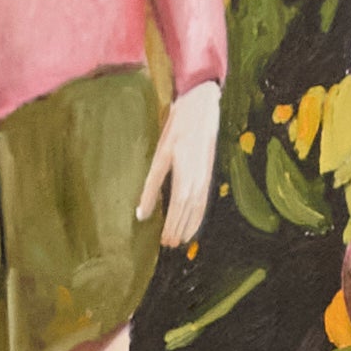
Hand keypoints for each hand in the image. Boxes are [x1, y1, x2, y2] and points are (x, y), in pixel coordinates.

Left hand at [136, 76, 221, 252]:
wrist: (202, 105)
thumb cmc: (177, 126)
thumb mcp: (161, 153)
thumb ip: (152, 184)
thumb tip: (141, 213)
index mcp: (184, 173)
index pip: (177, 207)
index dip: (171, 225)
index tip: (163, 240)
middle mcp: (198, 178)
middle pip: (188, 211)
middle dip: (179, 229)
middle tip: (169, 245)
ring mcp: (206, 176)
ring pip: (198, 208)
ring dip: (190, 225)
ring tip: (181, 240)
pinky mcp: (209, 172)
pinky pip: (205, 199)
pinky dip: (199, 214)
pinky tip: (194, 221)